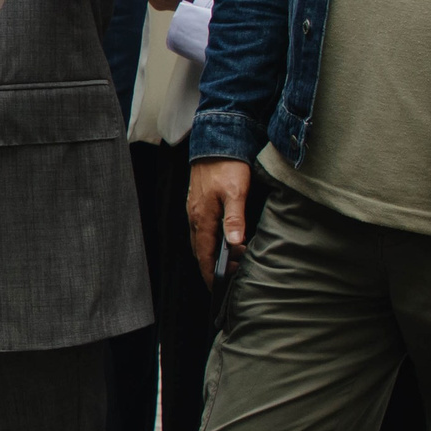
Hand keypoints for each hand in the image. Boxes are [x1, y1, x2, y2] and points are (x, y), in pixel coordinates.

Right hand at [187, 159, 250, 283]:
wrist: (216, 143)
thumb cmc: (227, 166)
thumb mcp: (236, 192)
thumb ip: (235, 218)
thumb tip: (234, 243)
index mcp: (203, 217)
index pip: (204, 254)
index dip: (210, 272)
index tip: (217, 286)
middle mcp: (195, 217)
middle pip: (200, 250)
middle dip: (213, 266)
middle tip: (231, 274)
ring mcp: (194, 210)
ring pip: (201, 240)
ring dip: (213, 252)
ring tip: (233, 257)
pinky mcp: (197, 203)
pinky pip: (201, 229)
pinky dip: (211, 239)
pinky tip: (224, 237)